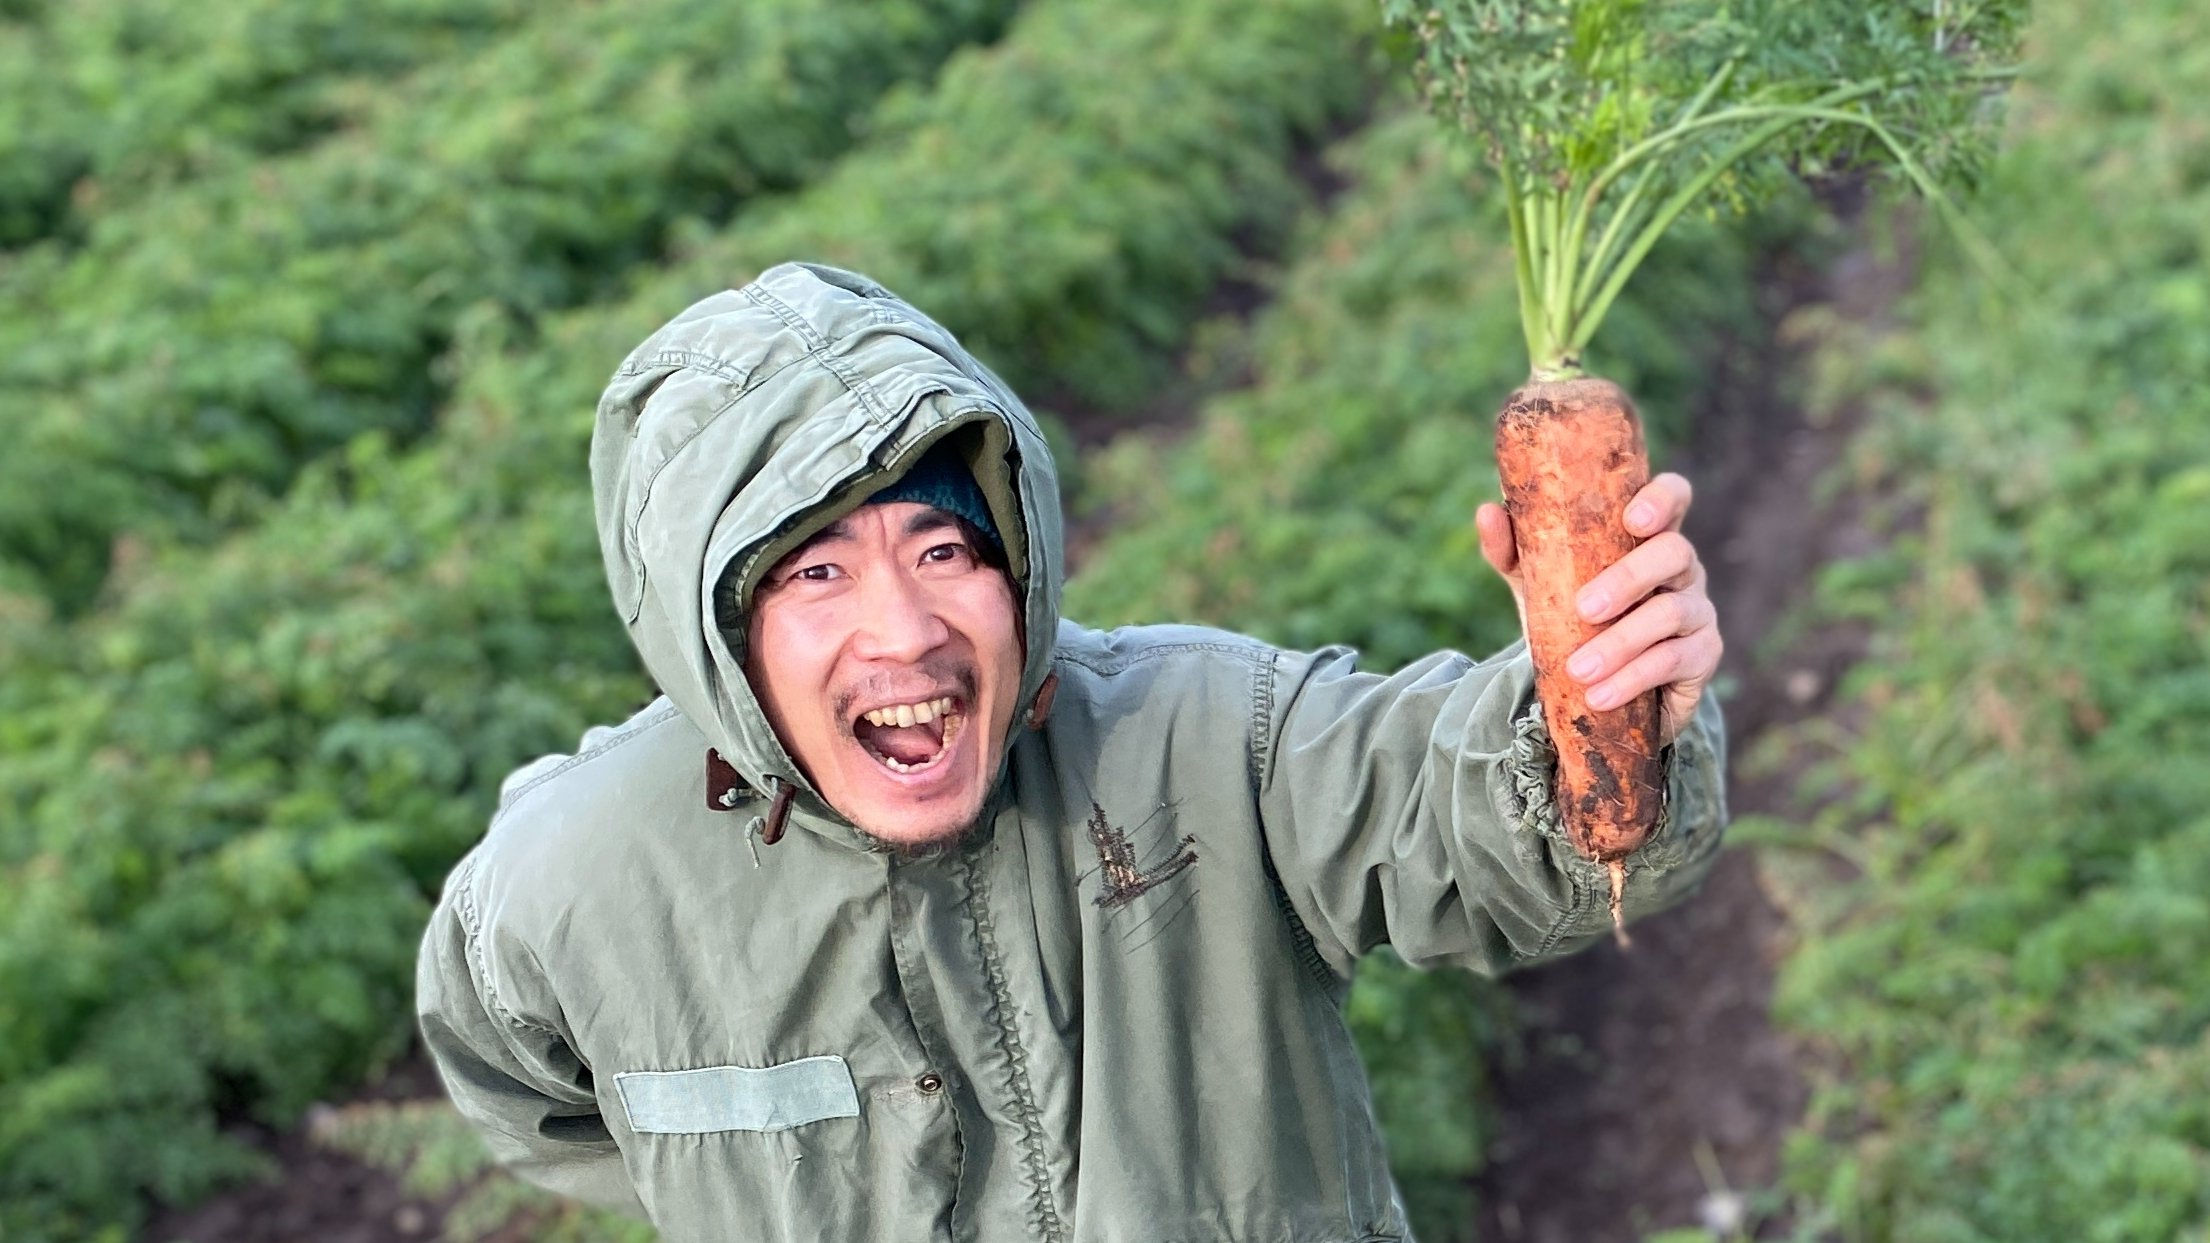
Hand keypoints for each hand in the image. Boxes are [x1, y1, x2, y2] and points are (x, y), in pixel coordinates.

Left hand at [1475, 472, 1721, 744]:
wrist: (1595, 687)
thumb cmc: (1572, 618)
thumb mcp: (1540, 584)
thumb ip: (1514, 550)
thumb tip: (1487, 511)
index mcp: (1647, 537)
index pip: (1673, 497)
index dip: (1662, 499)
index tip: (1633, 519)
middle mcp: (1681, 567)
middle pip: (1674, 553)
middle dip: (1628, 579)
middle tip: (1583, 608)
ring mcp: (1698, 609)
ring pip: (1671, 612)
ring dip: (1620, 643)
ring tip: (1578, 670)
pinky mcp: (1703, 654)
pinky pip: (1673, 661)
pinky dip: (1631, 679)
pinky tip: (1598, 696)